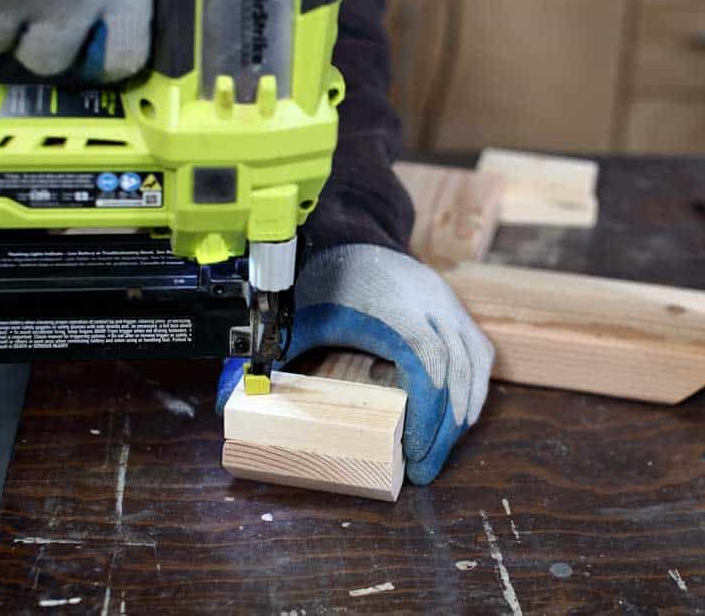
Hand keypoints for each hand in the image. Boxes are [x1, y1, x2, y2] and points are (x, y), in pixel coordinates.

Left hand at [217, 244, 493, 484]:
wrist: (347, 233)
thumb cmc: (321, 278)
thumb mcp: (296, 317)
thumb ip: (269, 357)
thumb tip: (226, 401)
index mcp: (394, 310)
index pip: (428, 368)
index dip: (428, 416)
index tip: (413, 456)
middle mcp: (429, 305)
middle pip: (456, 375)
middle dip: (444, 430)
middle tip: (423, 470)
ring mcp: (447, 304)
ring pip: (473, 365)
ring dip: (461, 413)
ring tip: (438, 451)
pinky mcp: (454, 307)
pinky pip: (478, 352)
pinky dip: (473, 388)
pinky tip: (461, 417)